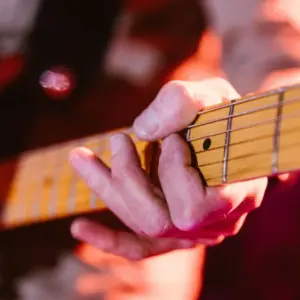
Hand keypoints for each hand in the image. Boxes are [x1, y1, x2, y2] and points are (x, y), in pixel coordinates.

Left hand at [69, 78, 266, 259]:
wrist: (229, 131)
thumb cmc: (224, 113)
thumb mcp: (210, 94)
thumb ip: (182, 103)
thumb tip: (142, 130)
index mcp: (237, 195)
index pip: (193, 206)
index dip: (174, 169)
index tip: (172, 137)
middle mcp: (217, 223)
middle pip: (159, 221)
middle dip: (129, 179)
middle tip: (118, 140)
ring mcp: (195, 230)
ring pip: (143, 227)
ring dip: (109, 191)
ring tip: (80, 158)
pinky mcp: (176, 230)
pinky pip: (141, 247)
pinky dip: (110, 239)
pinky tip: (79, 227)